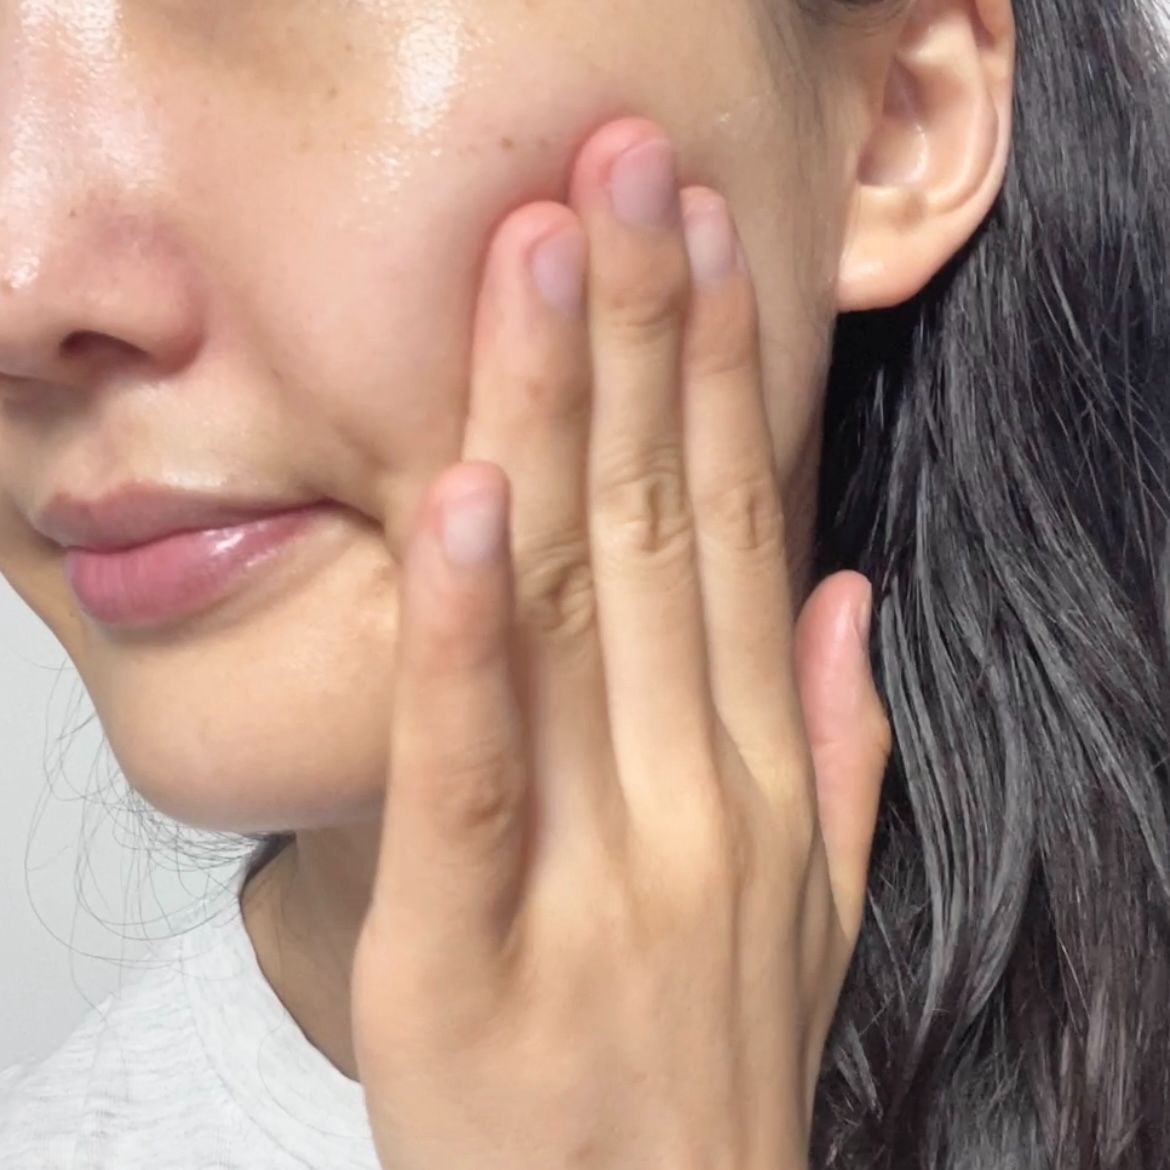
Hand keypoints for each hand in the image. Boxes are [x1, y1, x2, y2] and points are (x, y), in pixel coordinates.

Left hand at [350, 116, 891, 1169]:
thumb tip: (848, 596)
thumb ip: (840, 744)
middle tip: (627, 172)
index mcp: (757, 771)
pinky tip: (464, 498)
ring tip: (547, 255)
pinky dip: (465, 628)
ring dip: (557, 418)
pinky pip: (472, 761)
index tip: (705, 238)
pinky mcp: (470, 940)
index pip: (740, 525)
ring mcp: (595, 863)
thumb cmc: (709, 1067)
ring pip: (573, 605)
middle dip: (643, 331)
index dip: (722, 369)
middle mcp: (692, 792)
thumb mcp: (814, 907)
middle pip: (659, 523)